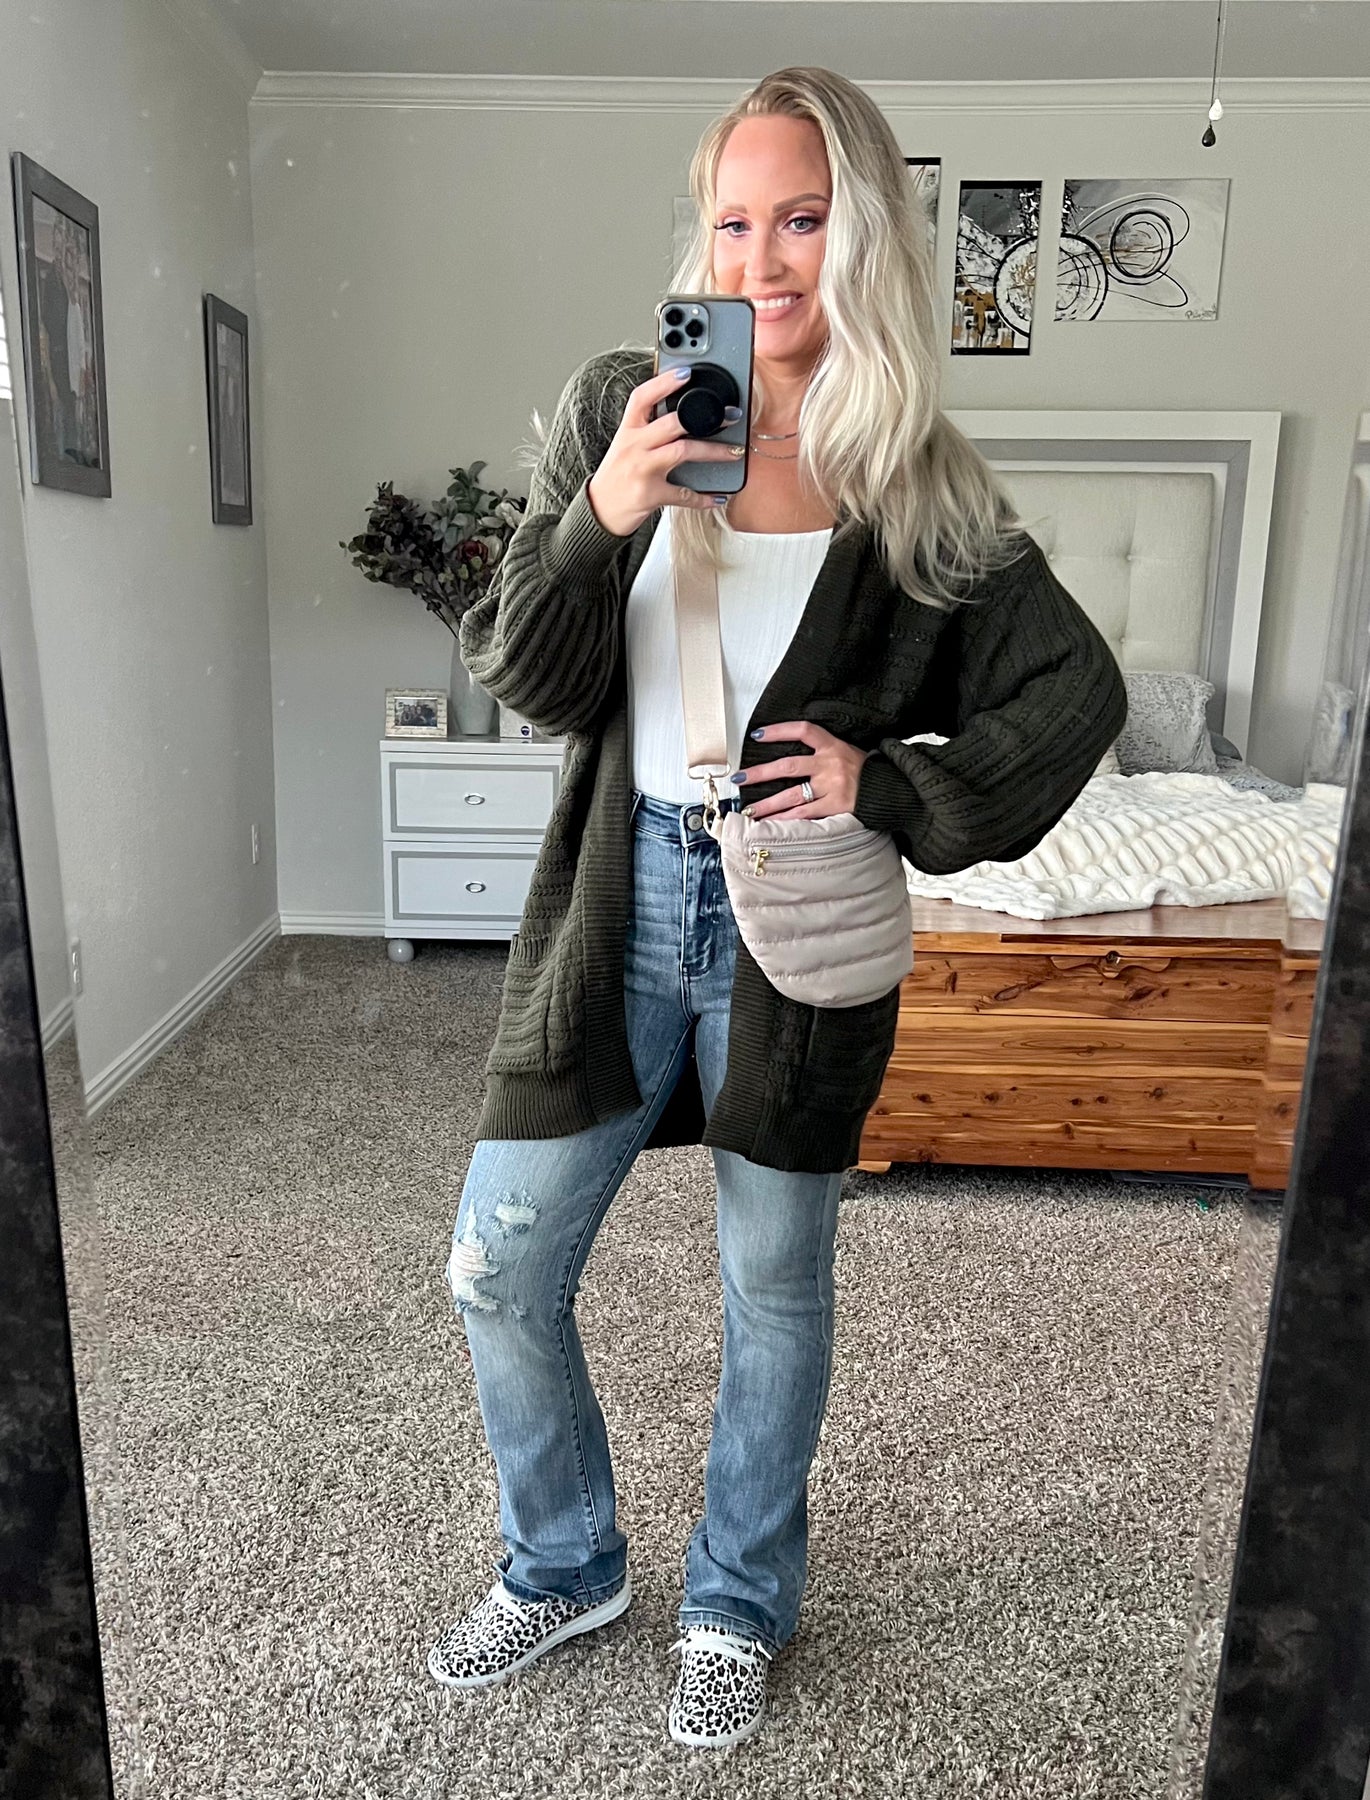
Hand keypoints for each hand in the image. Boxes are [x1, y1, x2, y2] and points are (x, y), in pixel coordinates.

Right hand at [586, 366, 744, 536]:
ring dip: (714, 452)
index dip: (663, 382)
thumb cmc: (617, 476)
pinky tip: (719, 496)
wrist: (600, 510)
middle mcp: (634, 446)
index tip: (686, 371)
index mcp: (628, 430)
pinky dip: (704, 497)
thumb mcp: (626, 445)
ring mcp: (642, 470)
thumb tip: (681, 414)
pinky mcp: (650, 495)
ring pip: (683, 452)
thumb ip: (647, 429)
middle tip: (731, 416)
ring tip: (736, 452)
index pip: (642, 398)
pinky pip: (683, 494)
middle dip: (706, 418)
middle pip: (672, 423)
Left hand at [730, 721, 871, 819]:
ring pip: (792, 795)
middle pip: (788, 766)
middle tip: (740, 779)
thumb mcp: (847, 750)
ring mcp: (832, 787)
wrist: (891, 789)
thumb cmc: (865, 771)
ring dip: (767, 803)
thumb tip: (790, 756)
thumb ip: (822, 751)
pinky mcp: (836, 807)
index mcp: (833, 746)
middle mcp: (830, 765)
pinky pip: (805, 814)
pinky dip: (786, 819)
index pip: (803, 731)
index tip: (758, 734)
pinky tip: (771, 823)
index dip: (779, 731)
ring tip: (749, 810)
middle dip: (760, 773)